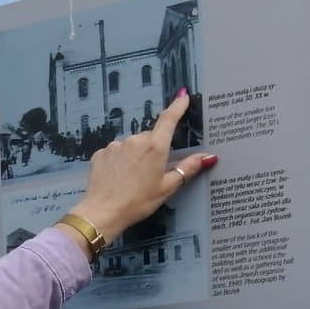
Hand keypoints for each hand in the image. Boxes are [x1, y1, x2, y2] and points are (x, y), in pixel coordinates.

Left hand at [58, 91, 215, 250]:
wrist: (102, 213)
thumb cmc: (138, 202)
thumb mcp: (166, 188)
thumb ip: (187, 168)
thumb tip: (208, 156)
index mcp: (155, 147)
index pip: (169, 119)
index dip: (177, 106)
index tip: (183, 95)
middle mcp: (135, 140)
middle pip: (150, 137)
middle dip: (153, 149)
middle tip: (151, 172)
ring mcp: (116, 145)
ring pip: (131, 145)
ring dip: (135, 155)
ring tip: (132, 179)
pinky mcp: (101, 153)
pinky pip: (116, 152)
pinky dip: (119, 161)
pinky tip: (118, 177)